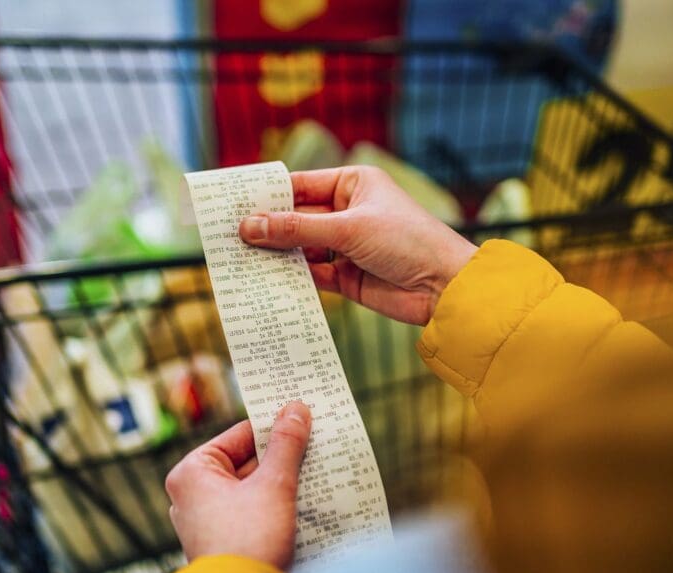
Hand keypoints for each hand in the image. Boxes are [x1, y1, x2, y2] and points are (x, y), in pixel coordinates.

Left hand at [164, 401, 311, 570]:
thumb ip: (287, 445)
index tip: (302, 418)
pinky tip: (304, 502)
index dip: (274, 426)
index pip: (239, 435)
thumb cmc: (248, 541)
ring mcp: (205, 521)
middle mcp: (191, 495)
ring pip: (251, 488)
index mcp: (191, 472)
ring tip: (316, 473)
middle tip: (316, 444)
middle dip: (281, 458)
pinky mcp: (222, 542)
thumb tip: (296, 409)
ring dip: (281, 482)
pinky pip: (251, 512)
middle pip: (245, 462)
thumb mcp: (274, 485)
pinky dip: (275, 506)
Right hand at [239, 166, 477, 324]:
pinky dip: (292, 277)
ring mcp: (346, 246)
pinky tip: (267, 280)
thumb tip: (250, 226)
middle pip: (296, 218)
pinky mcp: (346, 277)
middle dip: (266, 228)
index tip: (232, 204)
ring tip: (240, 260)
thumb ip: (296, 229)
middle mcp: (347, 212)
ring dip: (276, 254)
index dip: (266, 195)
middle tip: (227, 236)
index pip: (299, 186)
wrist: (444, 288)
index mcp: (352, 185)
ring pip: (300, 247)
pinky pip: (311, 274)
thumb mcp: (348, 229)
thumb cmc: (408, 241)